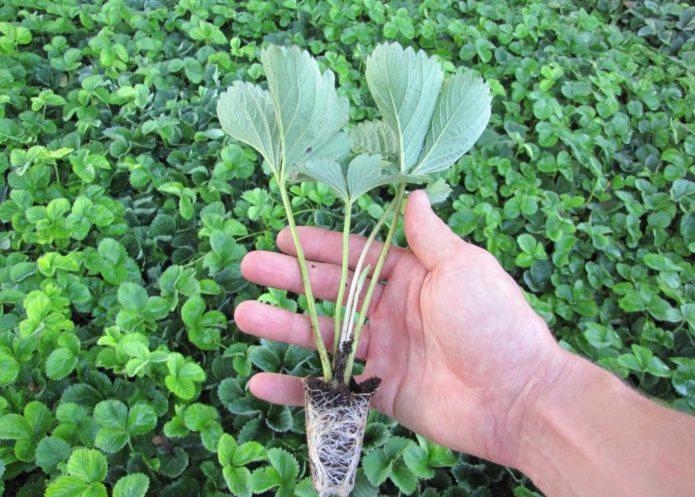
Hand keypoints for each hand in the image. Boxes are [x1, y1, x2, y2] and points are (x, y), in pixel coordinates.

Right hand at [235, 190, 568, 466]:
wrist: (517, 397)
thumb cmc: (492, 322)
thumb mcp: (461, 267)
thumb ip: (428, 236)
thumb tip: (412, 192)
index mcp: (411, 276)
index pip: (355, 255)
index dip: (320, 245)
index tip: (283, 236)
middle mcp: (392, 311)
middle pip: (330, 292)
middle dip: (289, 280)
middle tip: (249, 268)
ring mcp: (384, 352)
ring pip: (322, 337)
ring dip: (282, 327)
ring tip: (244, 314)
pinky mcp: (379, 392)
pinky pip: (330, 388)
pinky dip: (296, 389)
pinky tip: (261, 383)